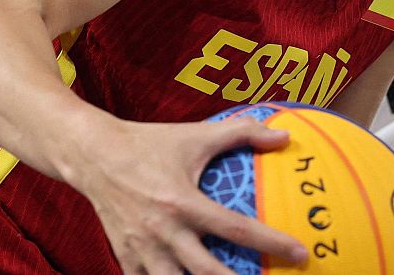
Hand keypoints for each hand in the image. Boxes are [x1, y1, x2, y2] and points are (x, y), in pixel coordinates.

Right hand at [73, 116, 307, 274]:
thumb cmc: (149, 144)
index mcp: (182, 202)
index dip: (271, 243)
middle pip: (207, 273)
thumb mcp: (195, 135)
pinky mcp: (126, 258)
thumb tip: (283, 137)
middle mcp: (163, 232)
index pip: (235, 229)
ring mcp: (142, 250)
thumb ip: (240, 133)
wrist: (93, 155)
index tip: (300, 254)